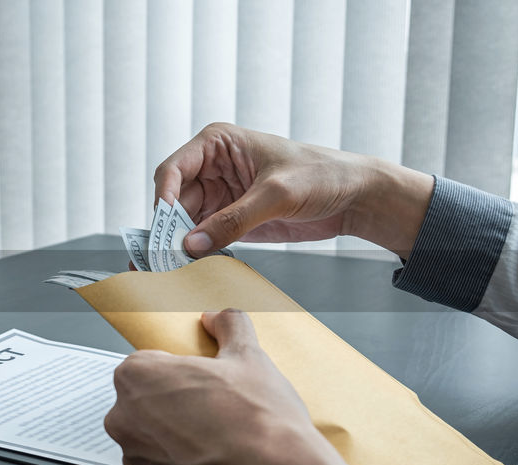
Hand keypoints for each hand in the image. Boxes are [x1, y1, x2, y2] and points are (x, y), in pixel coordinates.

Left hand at [104, 309, 347, 464]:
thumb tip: (221, 319)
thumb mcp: (250, 357)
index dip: (179, 370)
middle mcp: (125, 420)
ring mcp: (137, 460)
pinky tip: (217, 463)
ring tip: (220, 437)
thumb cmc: (259, 425)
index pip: (148, 363)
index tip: (201, 379)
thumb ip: (229, 327)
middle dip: (175, 403)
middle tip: (215, 407)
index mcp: (138, 377)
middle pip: (147, 402)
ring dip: (178, 436)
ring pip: (155, 438)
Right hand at [154, 123, 434, 258]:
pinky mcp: (232, 219)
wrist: (354, 197)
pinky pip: (205, 237)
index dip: (163, 199)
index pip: (173, 170)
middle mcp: (213, 167)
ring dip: (180, 244)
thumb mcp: (276, 195)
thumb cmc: (321, 176)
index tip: (163, 229)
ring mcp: (221, 195)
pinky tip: (195, 267)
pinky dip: (198, 252)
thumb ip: (233, 220)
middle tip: (164, 258)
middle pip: (174, 200)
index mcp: (218, 144)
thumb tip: (191, 244)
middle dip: (169, 228)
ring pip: (185, 221)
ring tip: (176, 267)